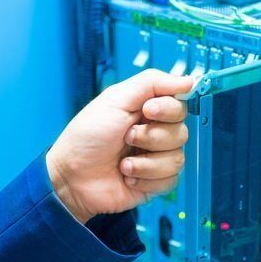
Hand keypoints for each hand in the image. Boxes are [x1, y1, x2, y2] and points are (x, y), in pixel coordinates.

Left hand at [47, 70, 194, 223]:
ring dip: (146, 162)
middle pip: (181, 132)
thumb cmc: (86, 138)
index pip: (179, 104)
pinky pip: (170, 179)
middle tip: (127, 137)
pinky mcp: (155, 182)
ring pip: (177, 158)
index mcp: (146, 110)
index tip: (147, 111)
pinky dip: (146, 179)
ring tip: (124, 163)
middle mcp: (154, 132)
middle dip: (152, 137)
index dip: (168, 109)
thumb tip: (187, 79)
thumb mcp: (115, 100)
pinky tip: (128, 176)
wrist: (72, 178)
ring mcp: (155, 158)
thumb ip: (151, 83)